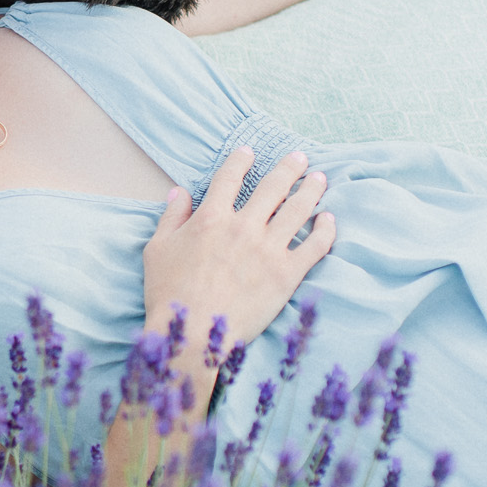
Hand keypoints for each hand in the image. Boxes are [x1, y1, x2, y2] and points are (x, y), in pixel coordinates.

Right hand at [141, 148, 334, 345]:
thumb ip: (171, 218)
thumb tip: (179, 192)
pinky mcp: (287, 274)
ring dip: (311, 190)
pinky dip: (325, 230)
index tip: (249, 153)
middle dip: (289, 168)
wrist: (192, 333)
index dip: (240, 161)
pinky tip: (328, 219)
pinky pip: (315, 245)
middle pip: (273, 186)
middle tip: (300, 158)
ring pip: (298, 209)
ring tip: (319, 179)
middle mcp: (244, 227)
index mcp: (211, 218)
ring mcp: (269, 249)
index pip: (229, 178)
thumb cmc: (169, 294)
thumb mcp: (158, 250)